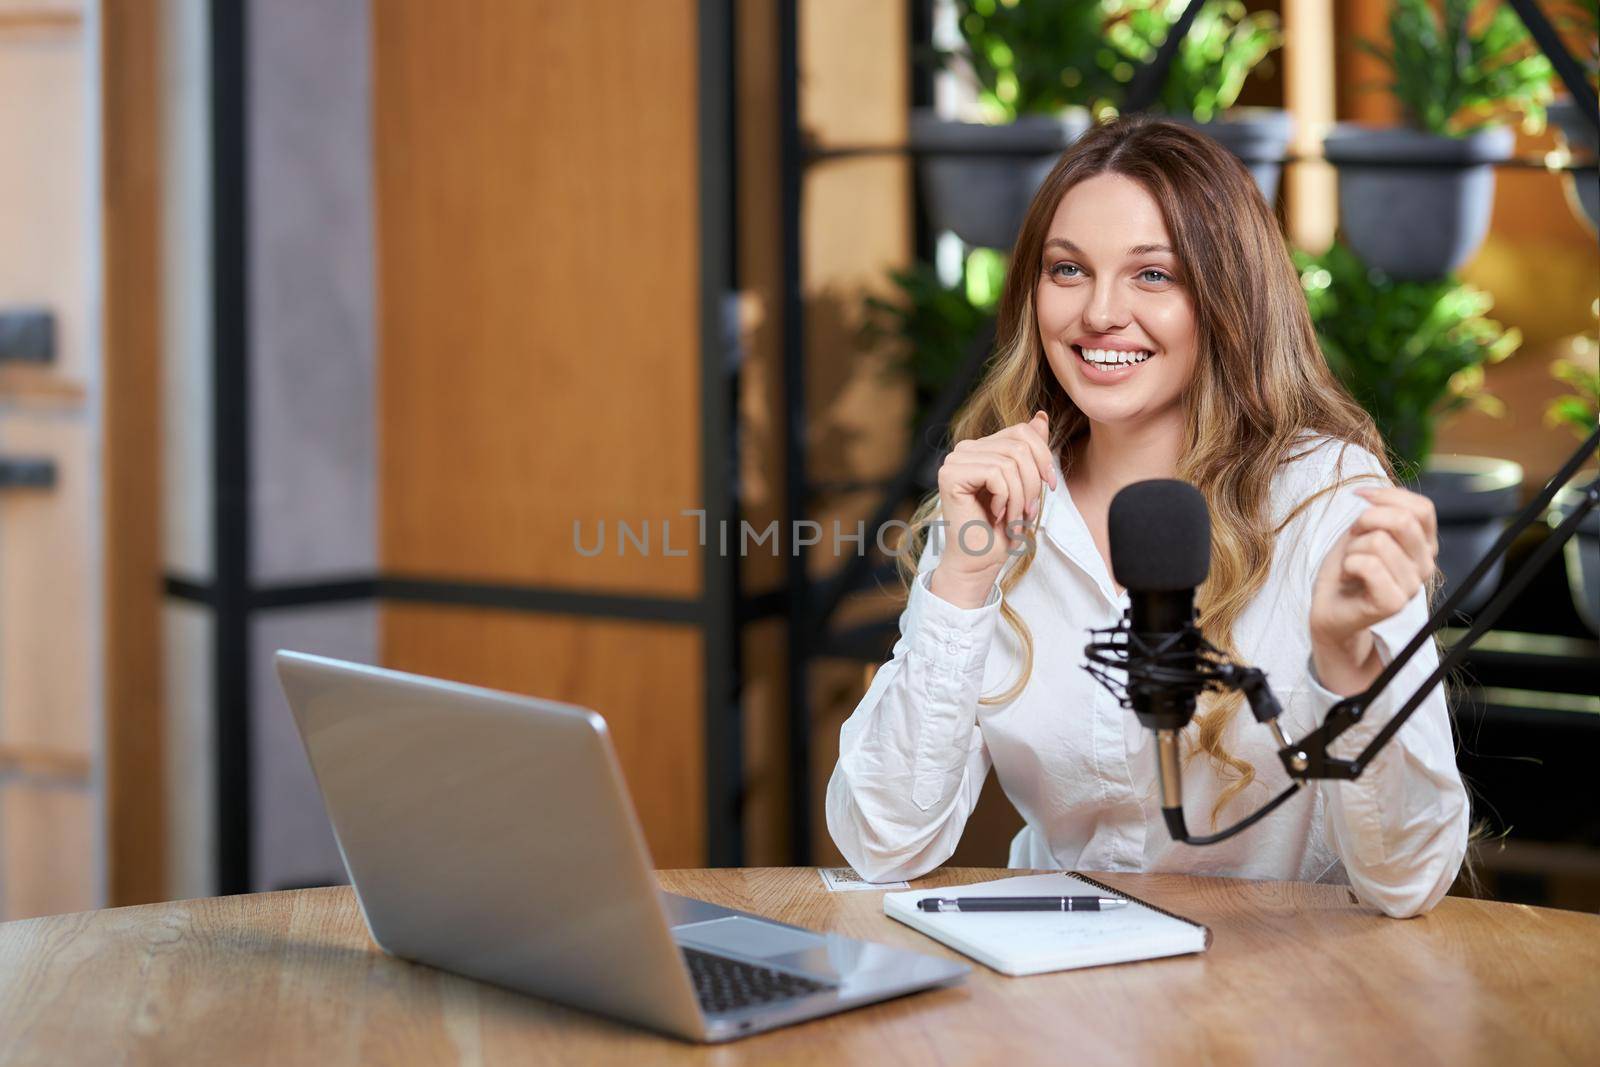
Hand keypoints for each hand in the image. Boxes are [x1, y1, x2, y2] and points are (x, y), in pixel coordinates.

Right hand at [930, 411, 1056, 605]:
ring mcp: (955, 461)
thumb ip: (1030, 450)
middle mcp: (964, 450)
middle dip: (1033, 482)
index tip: (1049, 487)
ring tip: (1014, 518)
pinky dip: (1007, 499)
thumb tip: (1040, 416)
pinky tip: (997, 515)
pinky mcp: (951, 475)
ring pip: (1010, 462)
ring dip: (1021, 497)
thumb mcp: (1025, 484)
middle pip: (1019, 446)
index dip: (1043, 457)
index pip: (1022, 431)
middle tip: (1029, 511)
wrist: (979, 561)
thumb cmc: (1000, 529)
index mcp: (981, 448)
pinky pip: (997, 474)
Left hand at [1308, 485, 1438, 687]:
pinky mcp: (1393, 603)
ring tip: (1352, 566)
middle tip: (1353, 540)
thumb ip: (1379, 512)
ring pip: (1378, 541)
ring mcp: (1412, 586)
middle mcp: (1425, 565)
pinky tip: (1349, 579)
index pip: (1422, 507)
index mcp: (1424, 546)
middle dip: (1365, 521)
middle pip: (1403, 520)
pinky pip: (1368, 564)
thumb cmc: (1347, 570)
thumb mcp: (1362, 532)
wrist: (1330, 610)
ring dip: (1352, 549)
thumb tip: (1370, 492)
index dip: (1387, 496)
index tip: (1360, 498)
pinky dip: (1349, 565)